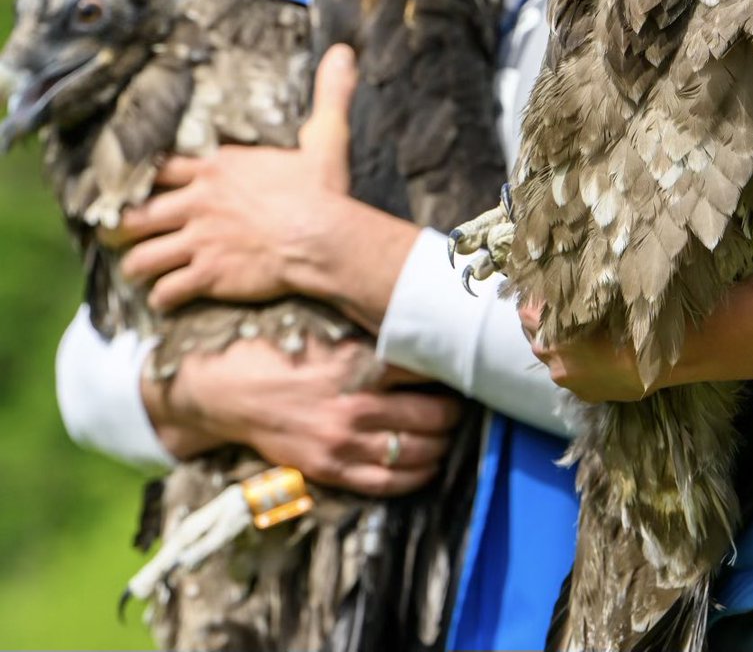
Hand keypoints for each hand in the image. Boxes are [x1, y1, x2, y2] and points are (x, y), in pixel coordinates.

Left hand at [117, 45, 418, 331]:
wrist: (325, 238)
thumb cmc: (322, 191)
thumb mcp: (325, 135)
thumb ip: (328, 94)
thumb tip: (344, 53)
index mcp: (218, 167)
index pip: (159, 167)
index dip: (142, 178)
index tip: (135, 186)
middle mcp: (199, 201)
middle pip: (137, 213)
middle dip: (123, 225)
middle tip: (120, 233)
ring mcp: (200, 239)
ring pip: (142, 255)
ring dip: (137, 265)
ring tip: (138, 270)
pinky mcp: (208, 274)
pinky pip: (167, 290)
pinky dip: (162, 297)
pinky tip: (165, 299)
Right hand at [143, 335, 462, 496]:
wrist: (228, 388)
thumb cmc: (281, 350)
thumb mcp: (330, 331)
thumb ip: (374, 336)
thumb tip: (420, 330)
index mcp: (359, 362)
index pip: (428, 370)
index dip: (451, 370)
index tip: (460, 367)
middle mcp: (356, 404)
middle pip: (434, 415)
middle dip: (455, 412)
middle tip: (462, 404)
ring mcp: (343, 441)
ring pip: (419, 451)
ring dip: (443, 445)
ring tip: (448, 434)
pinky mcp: (330, 469)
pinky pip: (389, 483)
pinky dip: (418, 476)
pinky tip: (428, 464)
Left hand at [517, 299, 648, 402]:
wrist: (649, 365)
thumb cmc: (620, 325)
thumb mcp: (593, 303)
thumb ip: (570, 301)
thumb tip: (562, 289)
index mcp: (547, 336)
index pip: (525, 313)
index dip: (534, 301)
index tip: (546, 292)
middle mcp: (550, 360)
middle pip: (535, 336)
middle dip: (543, 323)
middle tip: (559, 309)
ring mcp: (565, 380)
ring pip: (552, 358)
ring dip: (560, 346)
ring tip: (579, 334)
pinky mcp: (583, 394)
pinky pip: (572, 374)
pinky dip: (576, 364)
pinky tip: (594, 356)